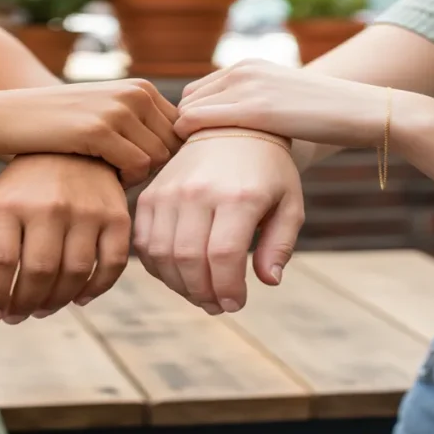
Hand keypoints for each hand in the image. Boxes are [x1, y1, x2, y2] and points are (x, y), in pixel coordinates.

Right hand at [0, 79, 180, 186]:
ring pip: (158, 160)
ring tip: (104, 170)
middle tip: (114, 172)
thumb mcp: (106, 118)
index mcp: (142, 89)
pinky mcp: (100, 128)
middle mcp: (137, 93)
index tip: (129, 165)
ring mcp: (119, 108)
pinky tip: (95, 172)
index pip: (182, 135)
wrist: (2, 116)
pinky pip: (137, 167)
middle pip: (173, 149)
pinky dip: (122, 180)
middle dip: (149, 168)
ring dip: (135, 175)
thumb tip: (186, 160)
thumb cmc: (58, 129)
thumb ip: (143, 132)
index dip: (159, 158)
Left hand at [0, 153, 130, 323]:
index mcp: (9, 202)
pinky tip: (78, 297)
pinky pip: (113, 264)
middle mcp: (49, 205)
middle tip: (18, 316)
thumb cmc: (24, 188)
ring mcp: (87, 210)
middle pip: (38, 273)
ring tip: (43, 309)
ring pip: (75, 274)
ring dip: (57, 302)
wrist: (73, 148)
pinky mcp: (118, 216)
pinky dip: (96, 288)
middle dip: (24, 305)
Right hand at [134, 131, 303, 313]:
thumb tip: (268, 281)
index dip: (228, 290)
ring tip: (199, 292)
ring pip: (161, 255)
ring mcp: (169, 190)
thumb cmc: (267, 171)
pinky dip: (157, 266)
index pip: (224, 256)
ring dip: (179, 284)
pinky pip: (144, 241)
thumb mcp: (289, 204)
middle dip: (203, 293)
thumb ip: (280, 244)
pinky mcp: (151, 193)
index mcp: (238, 195)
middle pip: (189, 260)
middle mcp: (199, 191)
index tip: (237, 303)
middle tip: (218, 304)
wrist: (230, 128)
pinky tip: (179, 272)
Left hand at [175, 59, 389, 147]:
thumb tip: (234, 134)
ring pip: (187, 110)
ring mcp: (247, 86)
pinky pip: (199, 120)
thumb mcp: (283, 101)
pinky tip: (200, 165)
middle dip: (186, 129)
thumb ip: (256, 107)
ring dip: (187, 138)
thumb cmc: (325, 117)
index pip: (196, 92)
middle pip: (187, 100)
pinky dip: (189, 140)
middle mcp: (242, 70)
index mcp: (248, 66)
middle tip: (195, 162)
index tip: (198, 150)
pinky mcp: (255, 108)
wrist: (362, 110)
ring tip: (200, 167)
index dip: (192, 121)